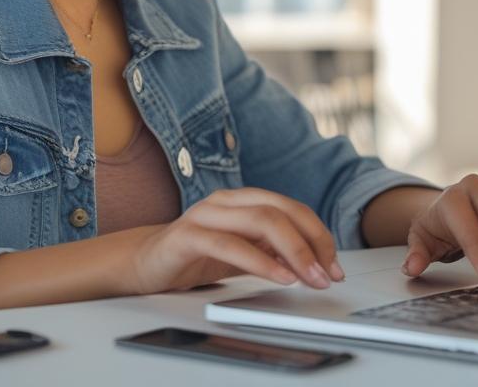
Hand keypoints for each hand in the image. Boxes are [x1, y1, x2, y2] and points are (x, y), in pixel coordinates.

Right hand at [126, 187, 346, 294]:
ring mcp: (205, 214)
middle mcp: (226, 201)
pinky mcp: (187, 236)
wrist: (143, 264)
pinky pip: (230, 245)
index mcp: (243, 200)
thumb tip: (315, 261)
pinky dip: (260, 262)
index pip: (292, 209)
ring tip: (310, 278)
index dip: (319, 236)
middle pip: (281, 211)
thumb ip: (272, 249)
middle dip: (312, 244)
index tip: (334, 266)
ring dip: (294, 252)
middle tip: (328, 275)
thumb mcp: (243, 252)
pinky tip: (278, 277)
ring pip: (261, 221)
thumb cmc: (194, 256)